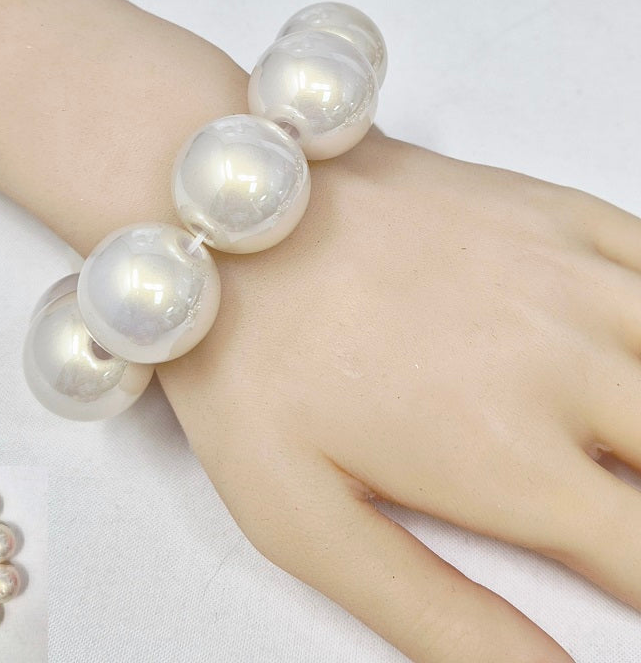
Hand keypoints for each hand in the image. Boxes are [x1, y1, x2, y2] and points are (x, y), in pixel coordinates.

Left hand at [158, 130, 640, 661]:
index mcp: (511, 462)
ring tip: (613, 441)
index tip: (618, 576)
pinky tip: (627, 354)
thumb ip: (434, 616)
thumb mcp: (302, 521)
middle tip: (601, 504)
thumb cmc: (251, 361)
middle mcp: (570, 367)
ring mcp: (574, 278)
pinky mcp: (557, 215)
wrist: (230, 217)